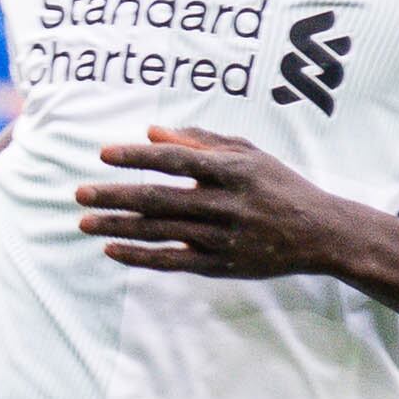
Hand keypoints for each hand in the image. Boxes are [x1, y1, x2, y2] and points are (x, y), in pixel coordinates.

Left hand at [73, 126, 360, 278]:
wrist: (319, 233)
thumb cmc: (279, 185)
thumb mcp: (249, 153)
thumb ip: (201, 140)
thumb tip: (151, 132)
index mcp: (231, 171)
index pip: (174, 161)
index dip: (136, 157)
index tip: (103, 154)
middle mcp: (224, 205)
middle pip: (158, 199)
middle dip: (114, 196)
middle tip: (79, 194)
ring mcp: (221, 238)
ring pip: (159, 233)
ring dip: (118, 227)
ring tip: (84, 223)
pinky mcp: (220, 266)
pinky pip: (172, 262)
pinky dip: (140, 257)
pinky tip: (112, 251)